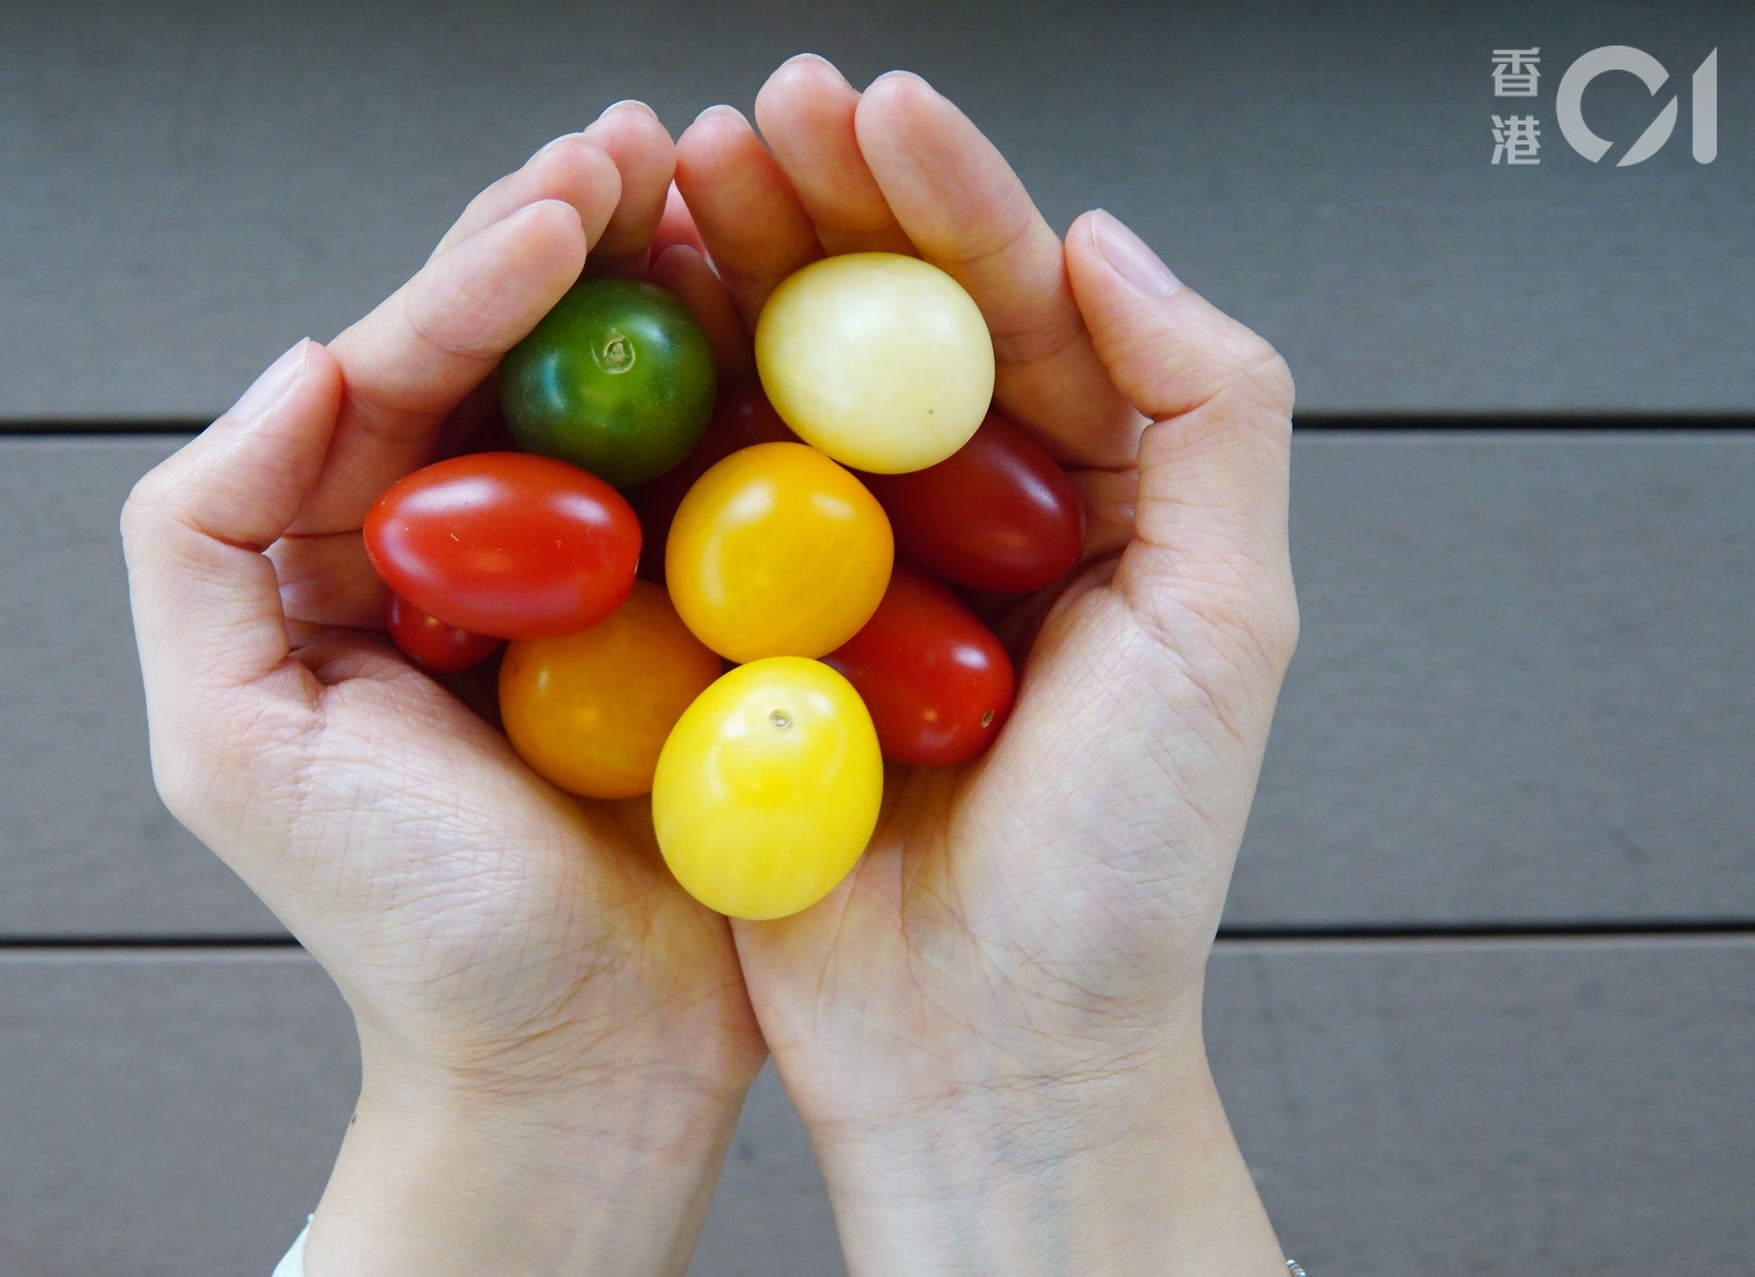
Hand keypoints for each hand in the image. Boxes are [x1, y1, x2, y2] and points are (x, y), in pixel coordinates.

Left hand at [121, 104, 761, 1276]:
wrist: (580, 1062)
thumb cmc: (408, 929)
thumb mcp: (233, 743)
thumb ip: (204, 542)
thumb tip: (304, 360)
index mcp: (352, 560)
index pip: (401, 377)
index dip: (470, 278)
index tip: (560, 208)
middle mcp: (477, 556)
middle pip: (520, 364)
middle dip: (574, 244)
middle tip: (644, 148)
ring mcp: (604, 587)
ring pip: (632, 406)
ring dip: (674, 290)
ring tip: (716, 189)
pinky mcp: (710, 628)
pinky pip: (731, 495)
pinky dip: (758, 402)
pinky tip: (793, 320)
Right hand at [675, 57, 1297, 1271]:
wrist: (986, 1050)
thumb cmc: (1124, 866)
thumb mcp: (1229, 625)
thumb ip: (1211, 411)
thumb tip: (1105, 240)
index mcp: (1082, 500)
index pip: (1010, 311)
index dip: (947, 198)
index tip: (876, 105)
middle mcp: (956, 524)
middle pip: (881, 332)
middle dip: (819, 210)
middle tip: (748, 116)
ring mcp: (839, 585)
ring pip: (775, 399)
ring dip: (726, 285)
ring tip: (673, 182)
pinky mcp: (742, 653)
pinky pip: (694, 516)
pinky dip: (655, 423)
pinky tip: (615, 336)